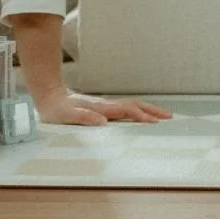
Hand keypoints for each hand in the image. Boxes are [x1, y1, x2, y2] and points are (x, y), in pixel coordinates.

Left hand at [33, 87, 171, 126]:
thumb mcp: (66, 116)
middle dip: (153, 110)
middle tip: (169, 117)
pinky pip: (126, 109)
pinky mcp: (103, 108)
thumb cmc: (57, 110)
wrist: (50, 96)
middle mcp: (106, 105)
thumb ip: (83, 117)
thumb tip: (103, 121)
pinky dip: (138, 112)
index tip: (154, 122)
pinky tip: (141, 117)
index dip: (140, 116)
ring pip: (132, 106)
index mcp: (101, 108)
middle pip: (135, 105)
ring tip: (162, 116)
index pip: (126, 111)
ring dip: (148, 110)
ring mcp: (106, 106)